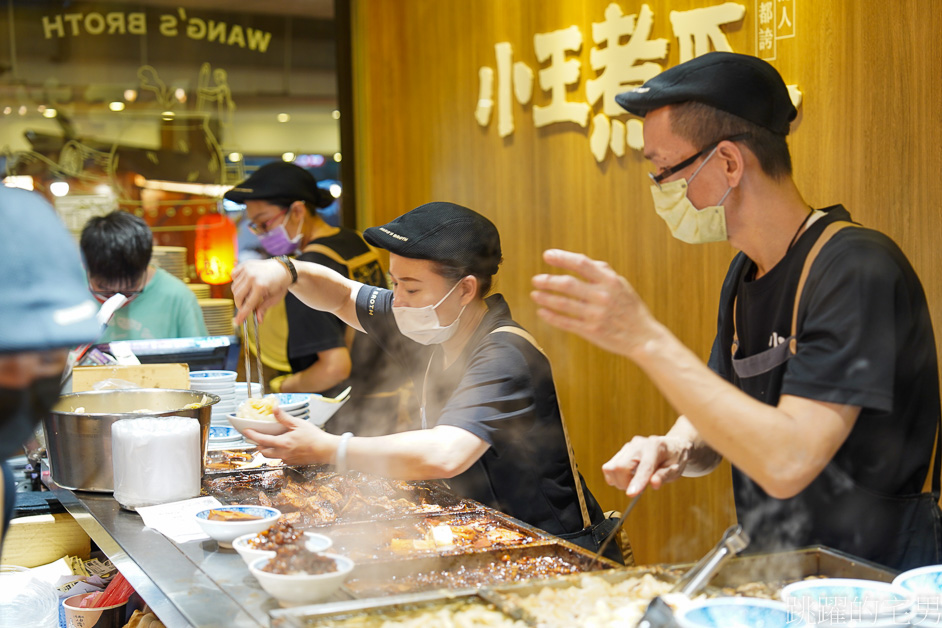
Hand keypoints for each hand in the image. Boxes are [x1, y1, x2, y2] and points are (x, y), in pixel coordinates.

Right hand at [231, 259, 292, 325]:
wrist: (283, 268)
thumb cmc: (280, 284)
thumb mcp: (275, 298)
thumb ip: (264, 308)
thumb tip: (258, 320)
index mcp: (261, 286)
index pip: (248, 304)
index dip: (242, 314)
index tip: (237, 322)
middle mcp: (252, 277)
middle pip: (238, 296)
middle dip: (240, 304)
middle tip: (245, 306)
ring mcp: (247, 269)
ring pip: (234, 287)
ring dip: (239, 293)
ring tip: (249, 293)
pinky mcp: (244, 264)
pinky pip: (233, 276)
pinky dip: (237, 282)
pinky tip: (245, 283)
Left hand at [242, 408, 331, 464]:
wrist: (325, 450)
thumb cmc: (314, 437)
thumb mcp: (298, 423)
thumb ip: (284, 417)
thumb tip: (274, 409)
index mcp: (283, 443)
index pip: (261, 440)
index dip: (252, 435)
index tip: (245, 431)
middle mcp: (283, 453)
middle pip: (263, 451)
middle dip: (258, 445)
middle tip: (256, 438)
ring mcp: (287, 459)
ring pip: (271, 456)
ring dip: (267, 450)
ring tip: (269, 442)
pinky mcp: (293, 462)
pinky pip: (281, 459)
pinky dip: (278, 453)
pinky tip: (284, 447)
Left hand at [530, 249, 658, 357]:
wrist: (643, 337)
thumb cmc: (631, 309)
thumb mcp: (622, 285)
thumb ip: (603, 272)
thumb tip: (582, 261)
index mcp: (610, 281)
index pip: (582, 264)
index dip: (562, 258)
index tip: (547, 255)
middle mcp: (602, 296)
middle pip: (568, 284)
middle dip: (548, 281)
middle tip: (536, 280)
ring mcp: (596, 315)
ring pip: (563, 304)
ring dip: (545, 298)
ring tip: (534, 294)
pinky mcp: (591, 331)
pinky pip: (566, 322)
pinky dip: (551, 317)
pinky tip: (541, 312)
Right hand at [602, 435, 690, 495]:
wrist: (672, 445)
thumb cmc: (675, 458)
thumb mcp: (675, 469)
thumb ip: (664, 476)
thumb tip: (654, 484)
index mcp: (654, 447)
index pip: (643, 467)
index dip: (636, 482)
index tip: (631, 494)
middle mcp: (638, 444)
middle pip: (619, 466)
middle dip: (624, 483)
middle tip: (637, 489)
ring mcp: (628, 446)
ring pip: (610, 467)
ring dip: (619, 481)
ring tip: (634, 481)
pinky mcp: (623, 451)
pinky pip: (610, 467)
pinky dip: (616, 476)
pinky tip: (629, 476)